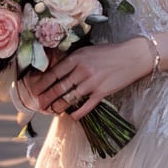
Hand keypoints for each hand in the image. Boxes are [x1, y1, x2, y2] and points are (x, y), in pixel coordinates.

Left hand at [22, 37, 153, 119]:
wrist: (133, 56)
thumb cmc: (110, 52)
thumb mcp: (88, 51)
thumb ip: (73, 60)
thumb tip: (57, 71)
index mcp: (77, 58)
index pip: (54, 72)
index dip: (42, 83)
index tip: (34, 89)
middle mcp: (82, 70)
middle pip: (59, 87)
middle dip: (46, 97)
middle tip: (39, 104)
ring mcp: (92, 82)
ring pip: (70, 98)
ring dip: (58, 106)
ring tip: (52, 110)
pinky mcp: (102, 92)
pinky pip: (86, 106)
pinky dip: (77, 113)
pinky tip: (72, 116)